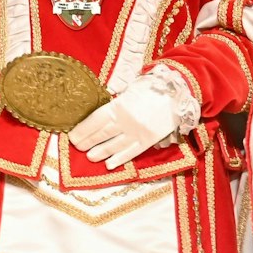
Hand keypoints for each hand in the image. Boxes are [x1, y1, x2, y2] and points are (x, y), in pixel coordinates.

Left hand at [70, 71, 194, 168]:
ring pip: (114, 145)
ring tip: (90, 157)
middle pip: (102, 134)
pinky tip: (109, 164)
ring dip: (100, 152)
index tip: (73, 136)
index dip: (83, 130)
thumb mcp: (130, 90)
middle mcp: (126, 121)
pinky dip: (120, 159)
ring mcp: (137, 132)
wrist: (179, 92)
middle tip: (78, 148)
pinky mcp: (149, 140)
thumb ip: (116, 103)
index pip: (95, 120)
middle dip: (88, 142)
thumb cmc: (153, 88)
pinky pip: (132, 152)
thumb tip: (101, 115)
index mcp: (119, 105)